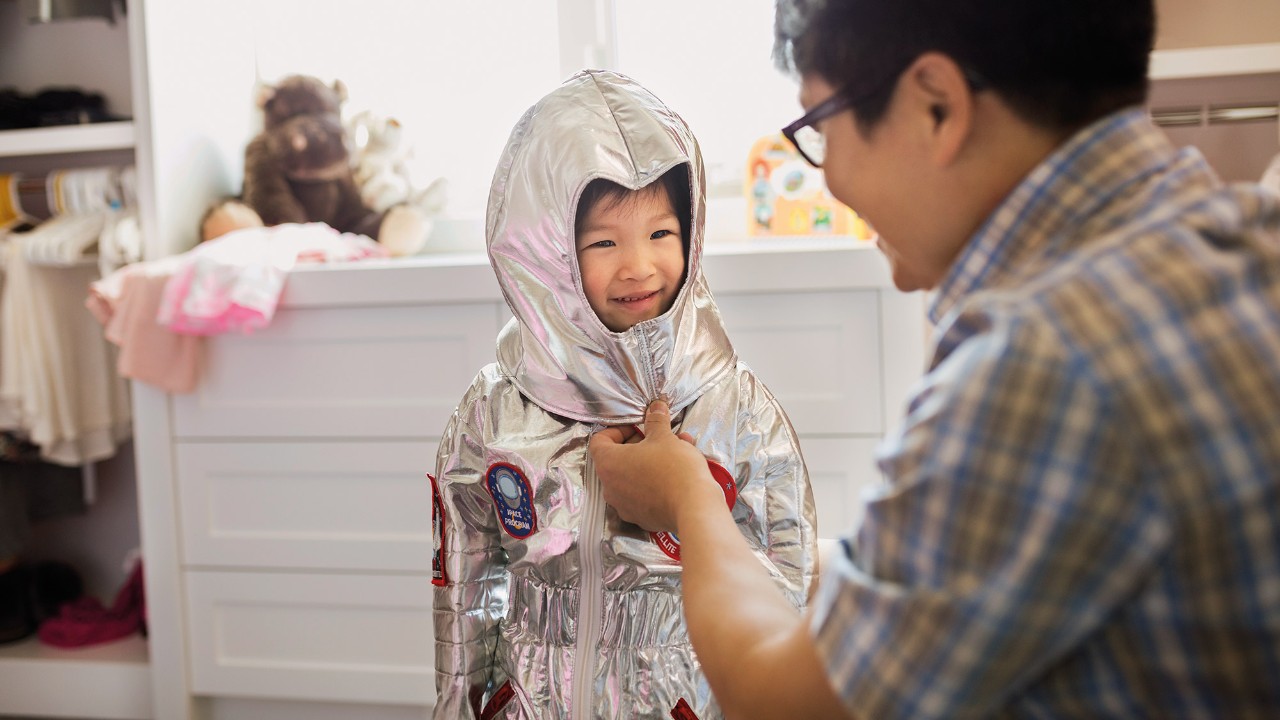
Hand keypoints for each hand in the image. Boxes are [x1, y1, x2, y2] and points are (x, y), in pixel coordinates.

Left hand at [589, 399, 715, 531]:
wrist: (693, 507)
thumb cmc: (674, 469)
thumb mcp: (664, 437)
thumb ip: (656, 421)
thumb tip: (655, 408)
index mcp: (608, 464)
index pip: (599, 441)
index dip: (618, 430)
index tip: (637, 427)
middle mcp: (610, 487)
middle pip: (617, 460)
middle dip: (640, 445)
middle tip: (660, 438)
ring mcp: (624, 506)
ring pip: (633, 477)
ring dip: (651, 462)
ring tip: (677, 451)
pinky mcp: (641, 518)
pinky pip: (644, 495)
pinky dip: (656, 482)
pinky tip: (678, 473)